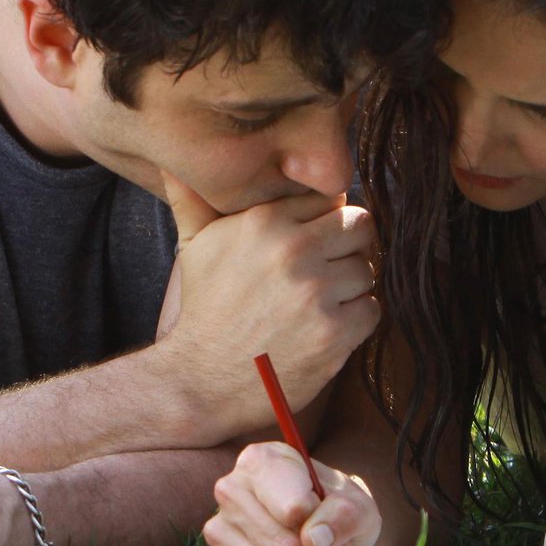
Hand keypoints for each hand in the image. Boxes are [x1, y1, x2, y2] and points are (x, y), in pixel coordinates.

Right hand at [155, 173, 379, 445]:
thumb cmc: (204, 311)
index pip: (329, 199)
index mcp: (264, 221)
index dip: (325, 222)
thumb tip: (174, 164)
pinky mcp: (335, 332)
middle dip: (348, 248)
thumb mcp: (194, 248)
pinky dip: (355, 321)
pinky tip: (326, 328)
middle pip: (360, 227)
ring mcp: (317, 293)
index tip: (313, 245)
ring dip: (350, 288)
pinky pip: (371, 309)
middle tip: (327, 271)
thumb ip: (194, 200)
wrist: (200, 381)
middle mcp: (293, 250)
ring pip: (366, 270)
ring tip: (320, 304)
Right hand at [204, 442, 380, 545]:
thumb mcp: (356, 504)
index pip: (293, 509)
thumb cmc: (334, 510)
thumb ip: (344, 515)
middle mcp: (230, 492)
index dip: (323, 526)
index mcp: (261, 461)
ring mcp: (218, 532)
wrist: (320, 530)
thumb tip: (313, 540)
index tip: (330, 523)